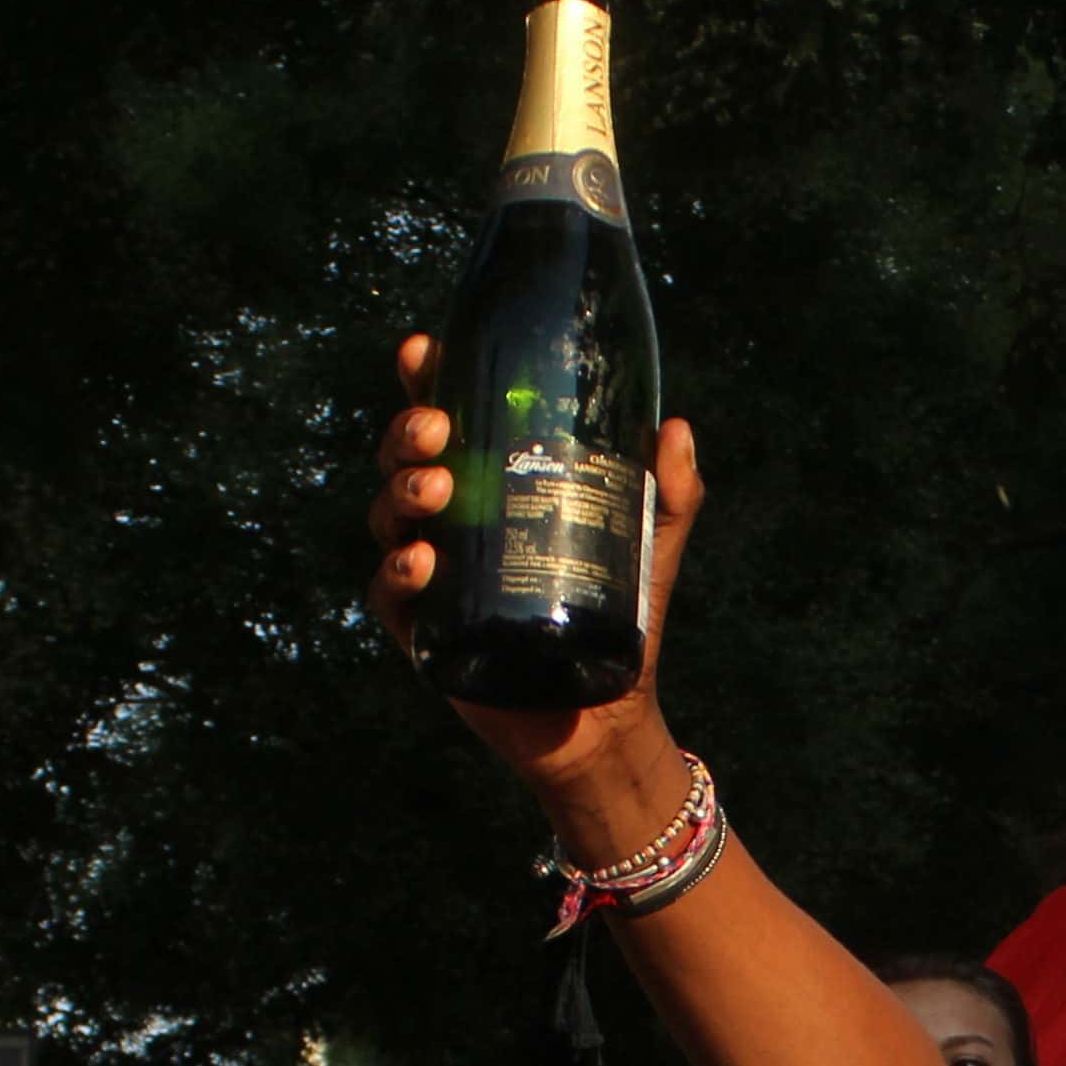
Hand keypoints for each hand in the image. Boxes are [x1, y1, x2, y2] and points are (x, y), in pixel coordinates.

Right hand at [361, 332, 707, 803]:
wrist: (608, 715)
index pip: (450, 419)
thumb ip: (670, 492)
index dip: (427, 380)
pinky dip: (396, 572)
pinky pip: (390, 594)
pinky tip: (420, 561)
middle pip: (408, 458)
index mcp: (494, 485)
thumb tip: (675, 427)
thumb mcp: (655, 546)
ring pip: (390, 515)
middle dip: (410, 431)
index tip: (425, 350)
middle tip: (437, 428)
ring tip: (437, 488)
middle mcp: (453, 521)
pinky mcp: (424, 632)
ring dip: (403, 492)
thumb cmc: (626, 619)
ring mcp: (434, 574)